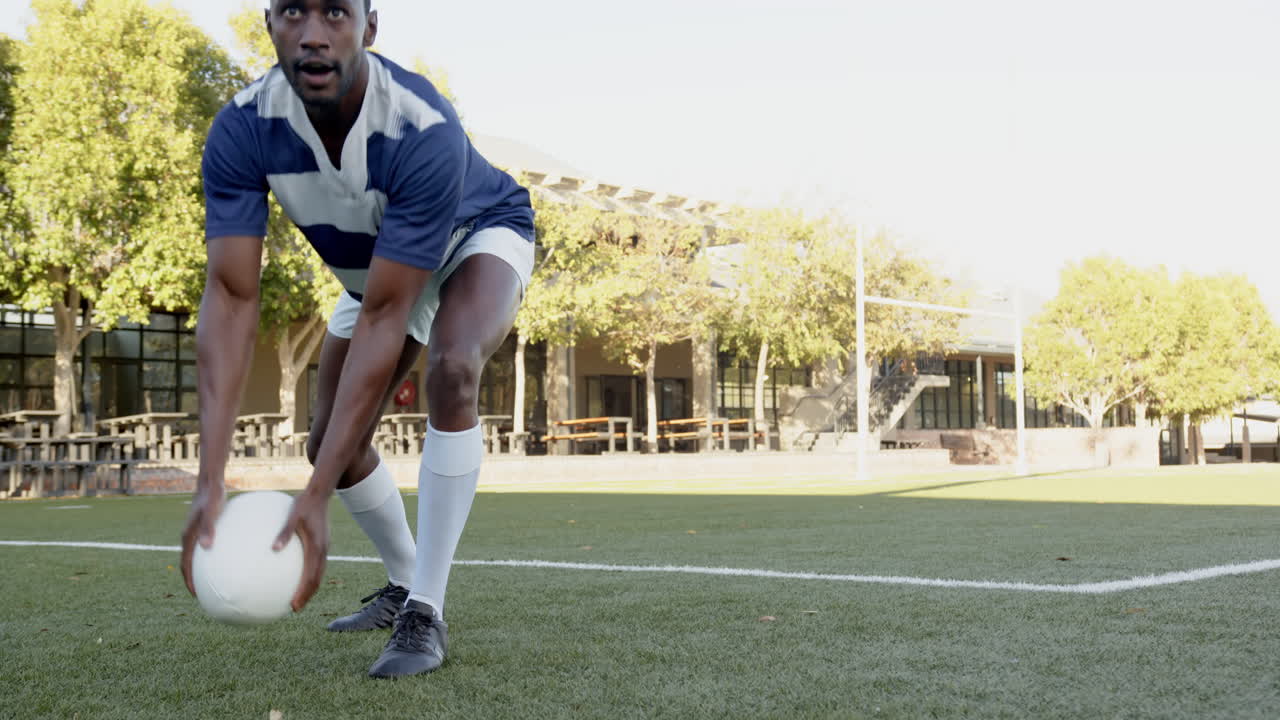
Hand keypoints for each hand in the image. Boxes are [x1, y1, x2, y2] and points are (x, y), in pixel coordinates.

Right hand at [180, 486, 224, 596]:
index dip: (189, 580)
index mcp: (188, 536)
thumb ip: (209, 528)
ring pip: (195, 556)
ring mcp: (195, 532)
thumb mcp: (213, 511)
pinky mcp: (202, 527)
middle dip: (192, 579)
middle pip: (188, 563)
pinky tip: (224, 558)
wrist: (210, 483)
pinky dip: (209, 557)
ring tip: (212, 580)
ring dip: (200, 569)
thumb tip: (206, 547)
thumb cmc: (213, 496)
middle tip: (203, 593)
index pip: (185, 563)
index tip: (196, 594)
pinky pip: (204, 546)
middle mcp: (189, 536)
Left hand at [274, 490, 329, 611]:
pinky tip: (297, 575)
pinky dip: (310, 574)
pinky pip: (316, 563)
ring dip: (310, 587)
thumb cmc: (304, 504)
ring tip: (298, 597)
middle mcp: (322, 550)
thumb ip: (284, 533)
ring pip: (319, 572)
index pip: (311, 576)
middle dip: (307, 595)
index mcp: (315, 547)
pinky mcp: (321, 543)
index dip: (303, 592)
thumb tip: (273, 549)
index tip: (294, 605)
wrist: (320, 493)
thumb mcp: (292, 516)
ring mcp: (323, 547)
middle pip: (317, 579)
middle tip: (295, 608)